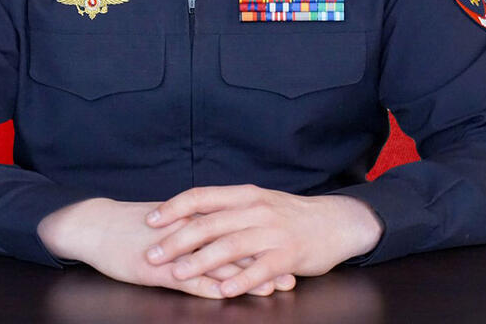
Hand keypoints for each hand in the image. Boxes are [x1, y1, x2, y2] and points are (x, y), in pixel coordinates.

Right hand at [37, 197, 295, 297]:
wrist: (96, 226)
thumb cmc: (132, 226)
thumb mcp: (169, 221)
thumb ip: (196, 224)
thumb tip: (222, 228)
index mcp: (194, 218)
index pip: (236, 229)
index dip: (262, 242)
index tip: (288, 253)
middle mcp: (189, 231)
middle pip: (234, 246)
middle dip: (264, 262)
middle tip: (290, 274)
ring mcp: (174, 250)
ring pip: (216, 264)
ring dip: (245, 278)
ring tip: (271, 288)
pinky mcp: (157, 268)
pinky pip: (187, 279)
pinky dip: (209, 288)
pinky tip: (228, 297)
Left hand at [143, 184, 384, 297]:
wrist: (334, 222)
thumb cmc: (289, 216)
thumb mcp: (257, 202)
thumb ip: (227, 209)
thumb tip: (188, 216)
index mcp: (245, 195)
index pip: (202, 196)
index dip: (174, 208)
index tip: (150, 221)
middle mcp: (256, 209)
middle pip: (210, 223)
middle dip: (177, 240)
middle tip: (153, 254)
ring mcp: (273, 232)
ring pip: (231, 245)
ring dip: (201, 261)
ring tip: (178, 273)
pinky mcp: (288, 254)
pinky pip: (260, 268)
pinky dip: (240, 280)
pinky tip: (223, 290)